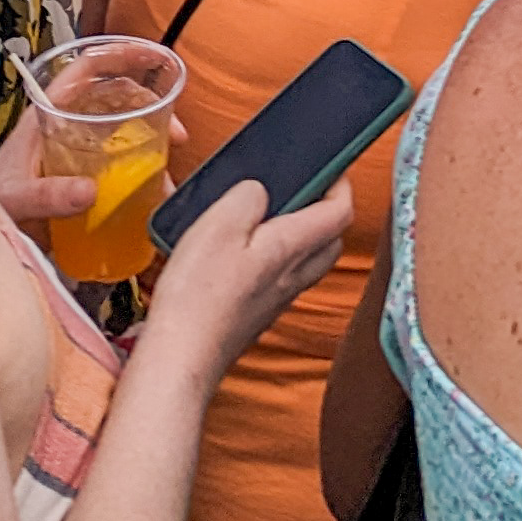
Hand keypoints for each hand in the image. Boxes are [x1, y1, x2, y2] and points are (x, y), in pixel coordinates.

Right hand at [146, 175, 357, 379]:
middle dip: (325, 210)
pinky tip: (240, 253)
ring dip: (299, 235)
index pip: (340, 213)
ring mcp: (275, 300)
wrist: (181, 356)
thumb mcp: (221, 223)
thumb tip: (260, 192)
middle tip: (299, 188)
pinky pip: (280, 279)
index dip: (340, 183)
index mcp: (292, 248)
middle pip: (330, 240)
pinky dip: (273, 259)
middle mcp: (292, 277)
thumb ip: (249, 196)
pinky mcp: (255, 315)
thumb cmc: (200, 293)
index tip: (326, 164)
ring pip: (306, 261)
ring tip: (265, 215)